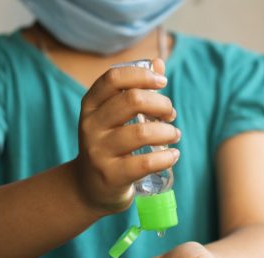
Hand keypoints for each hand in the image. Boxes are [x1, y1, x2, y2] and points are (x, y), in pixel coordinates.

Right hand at [73, 58, 180, 213]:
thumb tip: (158, 62)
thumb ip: (135, 89)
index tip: (162, 83)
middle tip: (170, 114)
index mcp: (90, 105)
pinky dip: (166, 157)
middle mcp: (91, 126)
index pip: (114, 78)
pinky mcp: (111, 175)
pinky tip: (173, 155)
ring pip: (142, 133)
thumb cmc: (109, 145)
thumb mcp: (114, 116)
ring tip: (174, 135)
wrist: (88, 187)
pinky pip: (146, 163)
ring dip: (167, 132)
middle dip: (161, 104)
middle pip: (133, 101)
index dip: (142, 75)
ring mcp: (98, 151)